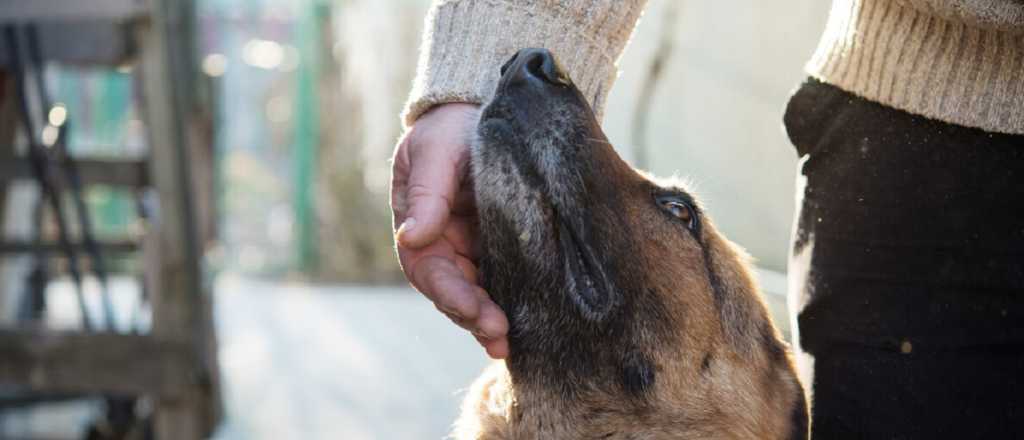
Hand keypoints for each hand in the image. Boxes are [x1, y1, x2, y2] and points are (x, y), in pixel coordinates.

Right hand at [391, 103, 509, 358]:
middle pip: (452, 291)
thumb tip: (412, 238)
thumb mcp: (436, 152)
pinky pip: (503, 280)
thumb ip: (428, 193)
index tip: (473, 311)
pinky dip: (510, 303)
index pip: (428, 269)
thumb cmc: (450, 127)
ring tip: (508, 344)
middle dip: (473, 316)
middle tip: (499, 336)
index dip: (450, 294)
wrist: (482, 108)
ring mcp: (471, 247)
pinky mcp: (500, 246)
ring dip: (488, 320)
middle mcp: (442, 243)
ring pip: (476, 293)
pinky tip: (526, 326)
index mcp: (419, 223)